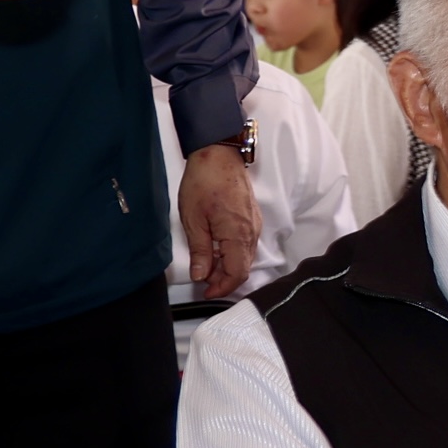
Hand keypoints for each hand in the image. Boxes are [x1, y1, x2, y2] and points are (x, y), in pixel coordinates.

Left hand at [177, 142, 260, 298]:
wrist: (218, 155)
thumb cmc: (205, 182)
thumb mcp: (194, 220)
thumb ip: (201, 251)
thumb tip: (202, 275)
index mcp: (238, 235)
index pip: (237, 273)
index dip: (222, 287)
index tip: (206, 292)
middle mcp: (251, 232)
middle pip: (243, 267)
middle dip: (224, 279)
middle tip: (203, 281)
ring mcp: (254, 223)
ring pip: (245, 255)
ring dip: (228, 266)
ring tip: (206, 265)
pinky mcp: (251, 217)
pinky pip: (246, 243)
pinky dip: (232, 252)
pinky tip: (216, 248)